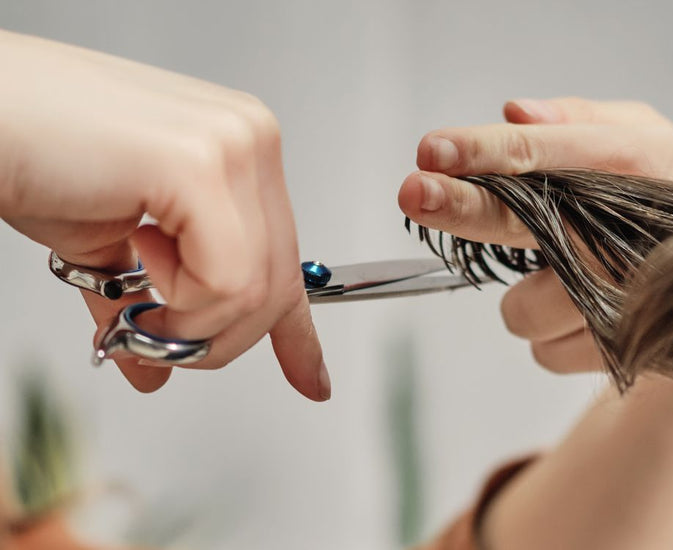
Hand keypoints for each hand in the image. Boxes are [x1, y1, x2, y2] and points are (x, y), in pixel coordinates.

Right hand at [0, 30, 328, 399]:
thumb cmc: (28, 158)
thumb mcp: (104, 248)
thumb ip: (143, 304)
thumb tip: (155, 371)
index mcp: (239, 150)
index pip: (287, 256)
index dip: (296, 331)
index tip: (311, 380)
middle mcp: (249, 138)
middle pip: (276, 284)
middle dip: (214, 335)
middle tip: (152, 336)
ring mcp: (233, 145)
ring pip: (256, 290)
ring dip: (187, 322)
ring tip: (133, 290)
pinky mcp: (201, 162)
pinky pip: (226, 279)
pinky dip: (180, 301)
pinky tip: (136, 258)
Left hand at [398, 97, 672, 372]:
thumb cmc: (663, 200)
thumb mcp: (638, 137)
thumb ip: (576, 120)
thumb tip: (514, 112)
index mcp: (637, 160)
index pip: (544, 150)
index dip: (484, 150)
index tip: (432, 149)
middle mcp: (631, 230)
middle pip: (526, 220)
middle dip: (464, 208)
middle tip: (415, 193)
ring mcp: (631, 299)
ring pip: (523, 309)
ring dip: (527, 299)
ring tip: (567, 283)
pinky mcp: (625, 352)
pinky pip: (545, 352)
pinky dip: (552, 337)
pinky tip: (585, 316)